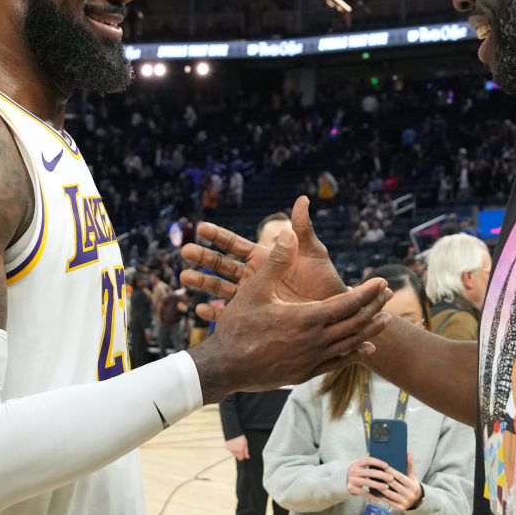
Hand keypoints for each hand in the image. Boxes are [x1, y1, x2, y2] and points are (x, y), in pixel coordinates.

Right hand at [181, 196, 344, 317]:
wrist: (332, 312)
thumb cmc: (323, 279)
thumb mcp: (312, 252)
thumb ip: (303, 229)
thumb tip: (302, 199)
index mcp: (263, 258)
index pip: (235, 244)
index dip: (218, 235)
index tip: (200, 227)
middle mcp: (254, 275)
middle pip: (222, 264)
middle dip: (203, 257)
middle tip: (185, 251)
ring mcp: (253, 296)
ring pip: (220, 287)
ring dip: (203, 282)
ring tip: (184, 277)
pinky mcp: (255, 315)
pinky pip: (230, 313)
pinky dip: (215, 312)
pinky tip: (200, 309)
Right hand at [187, 229, 391, 402]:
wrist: (224, 368)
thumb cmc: (237, 326)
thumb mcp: (254, 290)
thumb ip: (276, 262)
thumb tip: (289, 233)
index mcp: (306, 319)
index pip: (347, 304)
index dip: (366, 292)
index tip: (381, 281)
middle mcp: (314, 341)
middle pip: (354, 323)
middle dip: (374, 307)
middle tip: (389, 295)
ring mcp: (311, 360)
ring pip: (350, 344)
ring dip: (369, 330)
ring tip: (385, 320)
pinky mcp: (304, 374)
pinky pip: (337, 363)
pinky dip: (354, 355)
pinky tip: (364, 349)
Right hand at [224, 435, 248, 460]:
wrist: (233, 432)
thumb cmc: (241, 437)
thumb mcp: (245, 444)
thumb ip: (246, 451)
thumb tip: (247, 457)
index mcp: (240, 450)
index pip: (241, 458)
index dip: (243, 456)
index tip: (244, 453)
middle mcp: (234, 451)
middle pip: (237, 456)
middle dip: (239, 454)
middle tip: (241, 448)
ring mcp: (230, 449)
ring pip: (234, 453)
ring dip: (236, 451)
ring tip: (237, 444)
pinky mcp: (227, 447)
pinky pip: (230, 450)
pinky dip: (232, 448)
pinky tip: (233, 444)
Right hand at [346, 456, 392, 498]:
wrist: (340, 480)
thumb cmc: (356, 472)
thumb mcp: (359, 466)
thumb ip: (368, 465)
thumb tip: (386, 466)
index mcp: (357, 463)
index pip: (368, 460)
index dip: (378, 462)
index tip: (387, 466)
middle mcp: (354, 471)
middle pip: (370, 472)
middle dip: (382, 475)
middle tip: (391, 478)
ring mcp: (352, 480)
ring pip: (367, 483)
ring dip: (378, 485)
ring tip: (387, 487)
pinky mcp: (351, 488)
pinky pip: (363, 493)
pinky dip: (372, 496)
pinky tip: (379, 498)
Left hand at [348, 453, 423, 511]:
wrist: (418, 501)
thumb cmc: (412, 484)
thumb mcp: (413, 475)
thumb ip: (409, 464)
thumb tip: (408, 452)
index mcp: (413, 485)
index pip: (400, 477)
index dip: (392, 471)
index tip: (384, 466)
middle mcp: (409, 495)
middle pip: (394, 485)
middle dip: (384, 478)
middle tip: (375, 472)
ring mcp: (405, 502)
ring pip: (390, 494)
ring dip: (380, 487)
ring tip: (373, 481)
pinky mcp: (400, 508)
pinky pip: (389, 501)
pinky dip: (382, 496)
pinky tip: (375, 491)